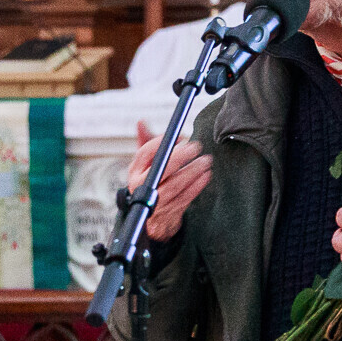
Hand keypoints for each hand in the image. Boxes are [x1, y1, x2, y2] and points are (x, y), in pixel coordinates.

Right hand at [124, 121, 213, 242]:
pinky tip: (206, 175)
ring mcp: (156, 201)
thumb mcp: (145, 164)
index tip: (179, 136)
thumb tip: (141, 122)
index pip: (144, 153)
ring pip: (175, 185)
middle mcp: (143, 186)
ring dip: (192, 171)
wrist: (154, 218)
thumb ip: (146, 142)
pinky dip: (197, 186)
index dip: (161, 142)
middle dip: (180, 156)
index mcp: (135, 171)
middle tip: (195, 146)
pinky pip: (186, 197)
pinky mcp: (170, 211)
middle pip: (161, 169)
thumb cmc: (152, 182)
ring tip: (206, 160)